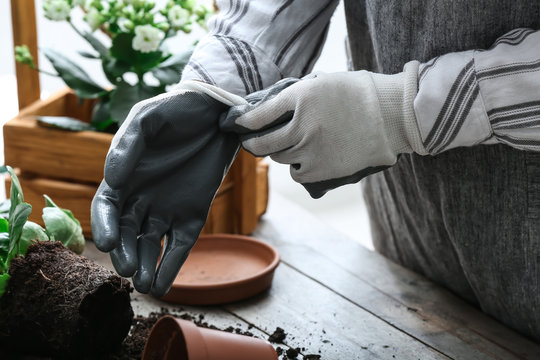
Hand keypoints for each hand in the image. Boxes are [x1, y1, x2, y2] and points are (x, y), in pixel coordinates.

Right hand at [91, 82, 244, 296]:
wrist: (218, 112)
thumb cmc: (177, 111)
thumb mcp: (149, 119)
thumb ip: (128, 145)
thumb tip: (112, 178)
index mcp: (124, 177)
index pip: (107, 209)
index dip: (105, 227)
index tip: (109, 243)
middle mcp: (142, 198)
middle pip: (128, 233)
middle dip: (126, 253)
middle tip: (130, 271)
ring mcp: (167, 208)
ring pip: (151, 244)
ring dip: (147, 266)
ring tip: (146, 285)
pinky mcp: (193, 214)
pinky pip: (180, 245)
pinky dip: (172, 265)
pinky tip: (164, 286)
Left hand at [220, 62, 427, 197]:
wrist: (391, 117)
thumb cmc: (359, 95)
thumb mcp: (323, 83)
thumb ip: (297, 95)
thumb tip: (273, 107)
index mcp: (302, 98)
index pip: (261, 113)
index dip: (244, 122)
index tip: (238, 126)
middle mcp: (302, 125)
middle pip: (264, 142)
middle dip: (255, 143)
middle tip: (253, 142)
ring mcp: (310, 150)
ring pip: (280, 158)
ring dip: (280, 153)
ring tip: (287, 148)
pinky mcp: (322, 170)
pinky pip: (297, 174)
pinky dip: (297, 168)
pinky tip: (304, 160)